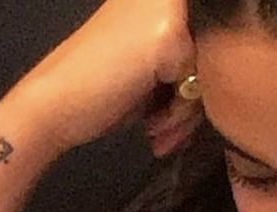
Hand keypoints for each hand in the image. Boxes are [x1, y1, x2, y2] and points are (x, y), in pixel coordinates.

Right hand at [15, 0, 202, 155]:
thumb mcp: (147, 71)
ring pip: (205, 71)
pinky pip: (194, 83)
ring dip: (184, 114)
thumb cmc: (97, 93)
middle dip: (191, 104)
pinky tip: (151, 126)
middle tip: (167, 133)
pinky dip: (176, 113)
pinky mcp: (167, 36)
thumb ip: (182, 64)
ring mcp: (167, 10)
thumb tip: (222, 84)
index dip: (192, 85)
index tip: (172, 116)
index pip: (205, 43)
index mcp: (157, 2)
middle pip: (210, 56)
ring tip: (159, 133)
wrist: (54, 105)